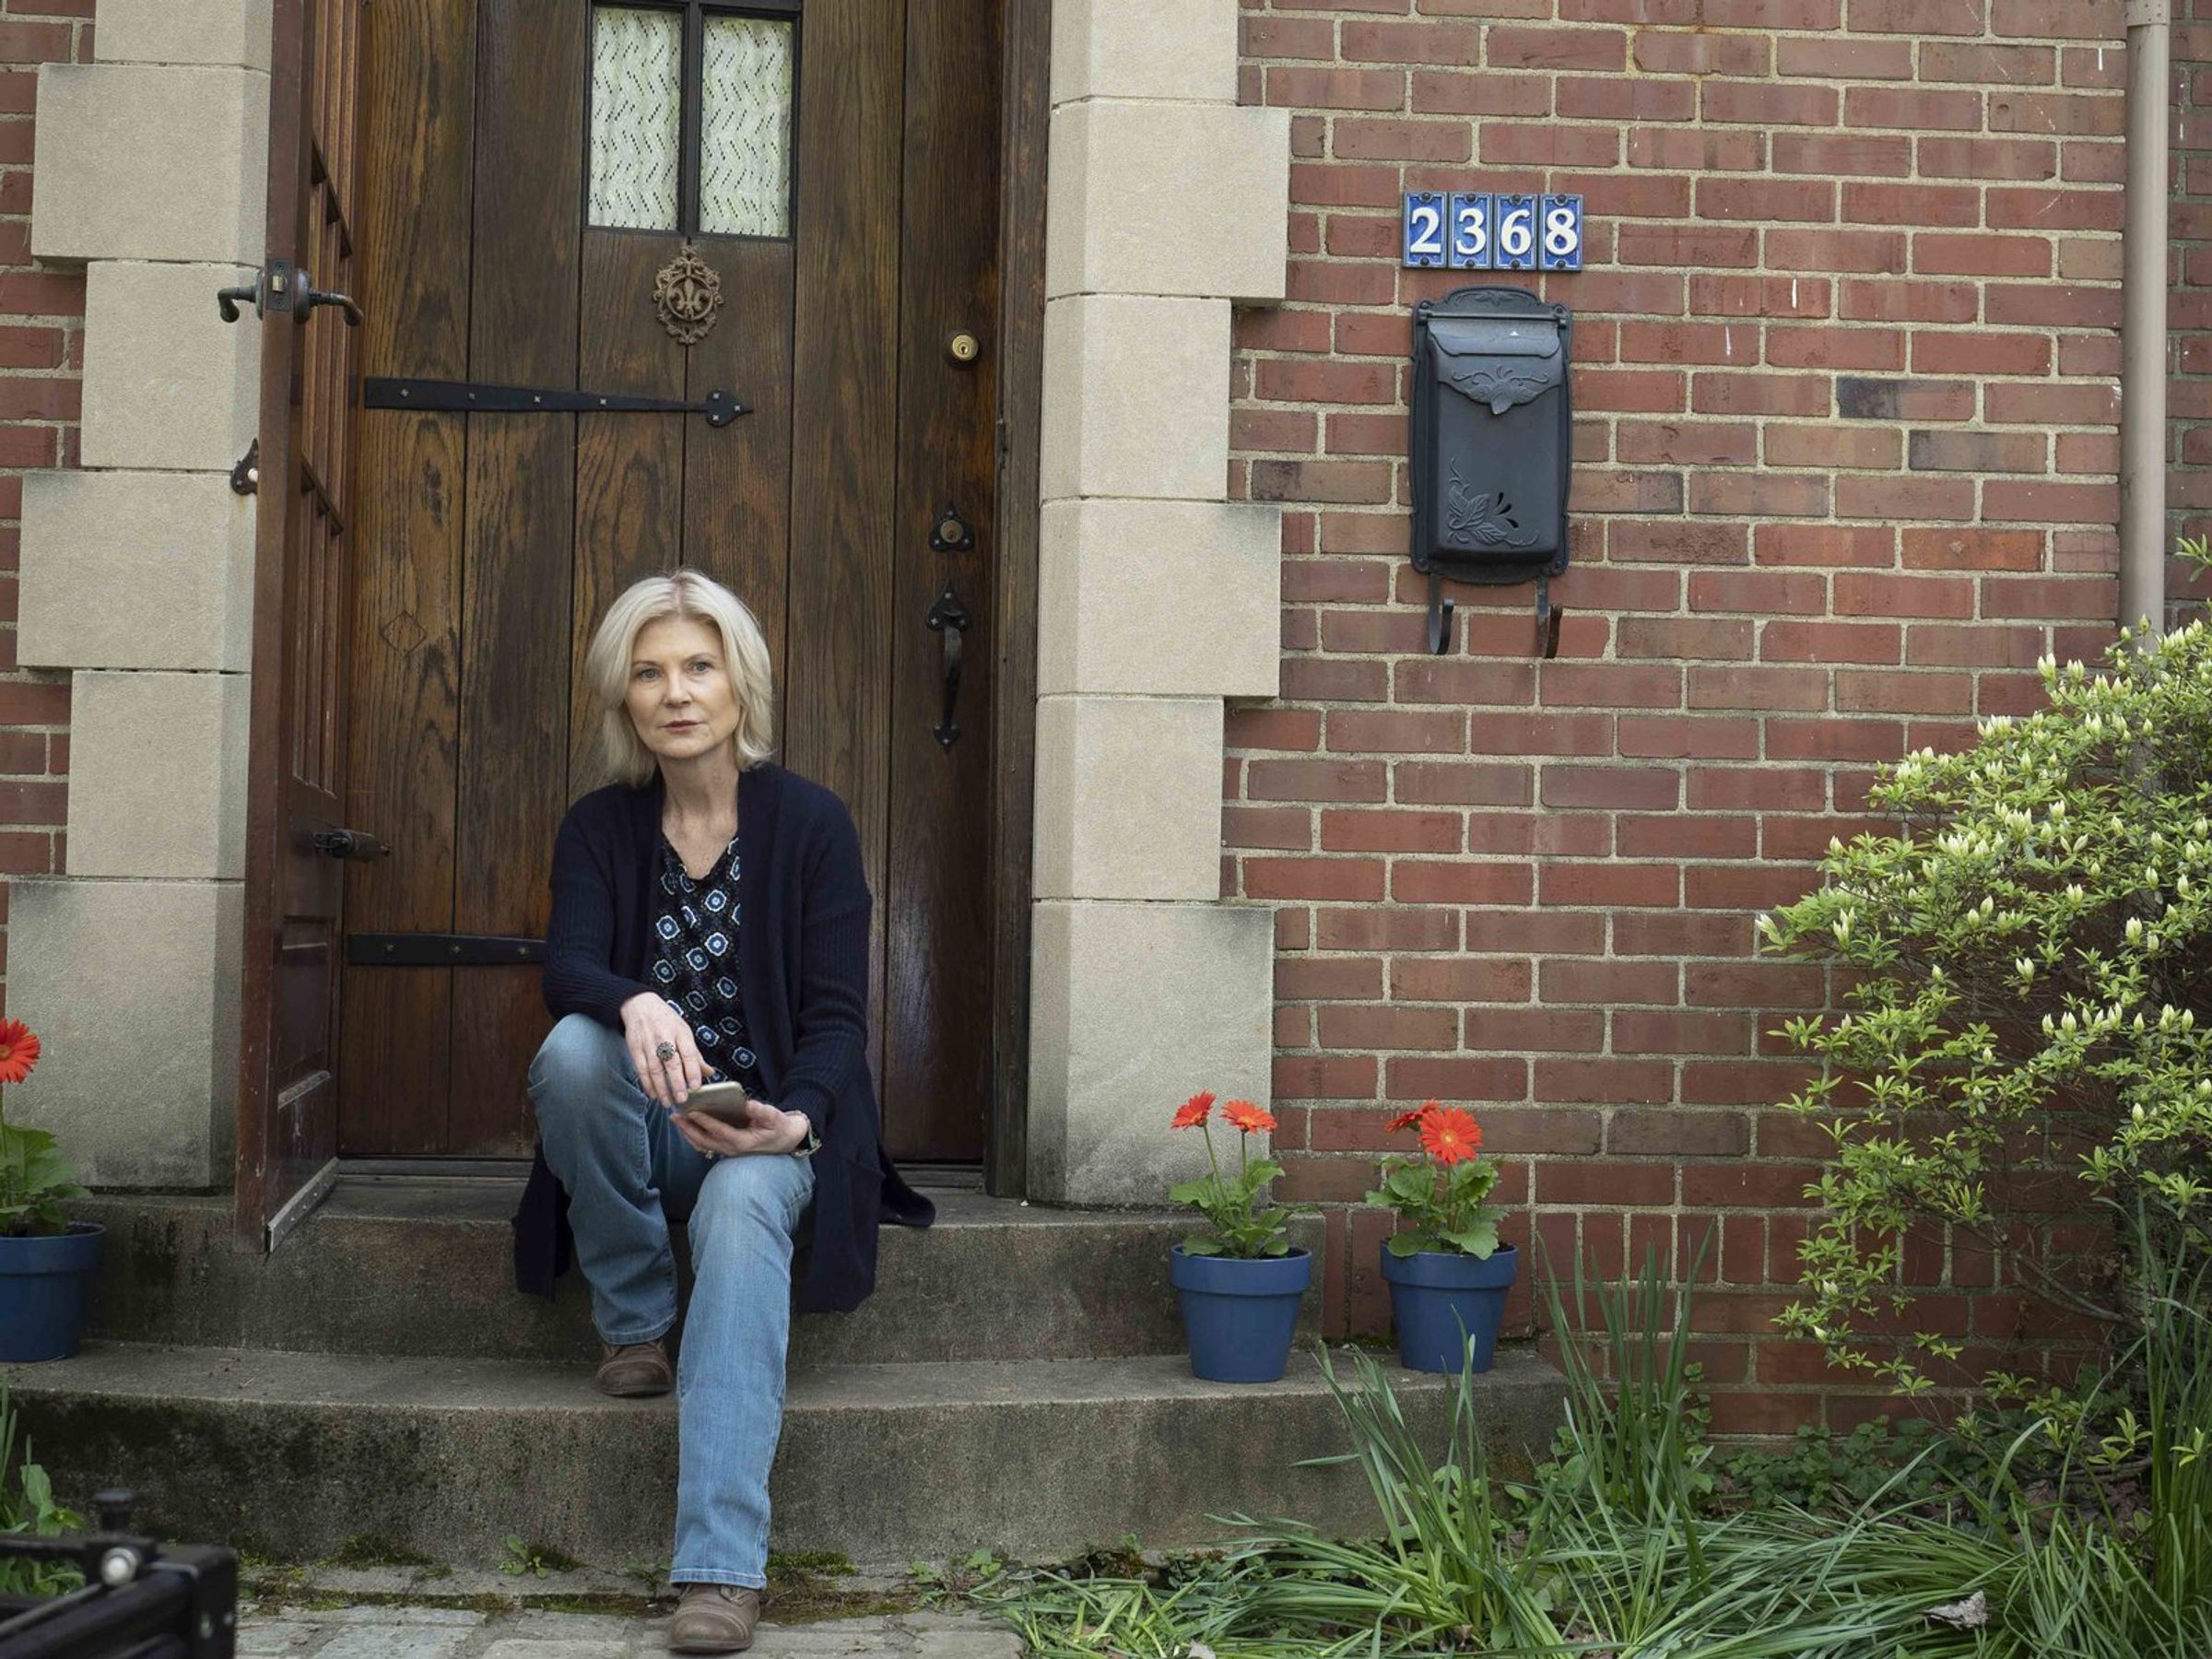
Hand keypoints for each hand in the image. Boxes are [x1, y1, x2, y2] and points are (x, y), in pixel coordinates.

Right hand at [620, 993, 703, 1106]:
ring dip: (661, 1088)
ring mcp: (648, 1044)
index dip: (693, 1071)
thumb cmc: (666, 1021)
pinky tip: (653, 1094)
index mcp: (681, 1032)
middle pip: (671, 1063)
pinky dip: (647, 1083)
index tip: (696, 1087)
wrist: (640, 1006)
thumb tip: (709, 1072)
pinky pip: (641, 1069)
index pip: (689, 1053)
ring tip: (667, 1101)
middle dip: (677, 1083)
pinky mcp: (635, 1049)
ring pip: (655, 1069)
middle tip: (682, 1099)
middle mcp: (664, 1037)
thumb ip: (695, 1054)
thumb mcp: (684, 1031)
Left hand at [672, 1097, 811, 1158]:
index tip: (692, 1112)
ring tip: (677, 1120)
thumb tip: (748, 1103)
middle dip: (688, 1128)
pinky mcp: (726, 1148)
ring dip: (687, 1133)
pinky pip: (705, 1145)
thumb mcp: (774, 1117)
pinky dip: (693, 1137)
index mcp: (743, 1141)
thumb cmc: (778, 1127)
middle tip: (675, 1116)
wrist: (785, 1140)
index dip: (705, 1122)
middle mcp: (732, 1149)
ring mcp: (728, 1151)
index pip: (719, 1131)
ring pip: (702, 1145)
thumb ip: (761, 1111)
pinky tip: (686, 1127)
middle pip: (704, 1141)